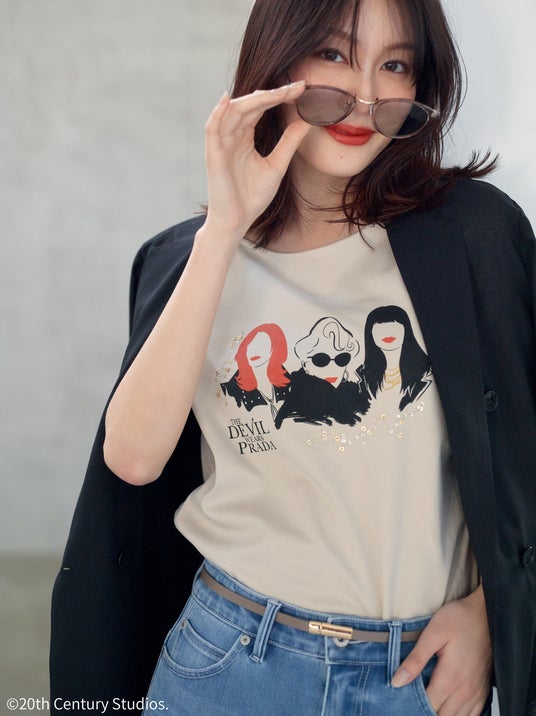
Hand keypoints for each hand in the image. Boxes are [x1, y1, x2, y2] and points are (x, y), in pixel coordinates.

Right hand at [202, 82, 311, 240]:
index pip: (260, 108)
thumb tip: (305, 121)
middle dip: (272, 94)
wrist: (237, 221)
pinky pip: (212, 128)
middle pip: (249, 105)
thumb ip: (288, 143)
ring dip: (254, 99)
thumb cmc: (252, 197)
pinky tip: (228, 99)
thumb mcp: (277, 165)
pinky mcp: (213, 155)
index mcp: (244, 137)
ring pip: (233, 111)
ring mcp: (221, 144)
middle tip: (296, 86)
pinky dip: (217, 112)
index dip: (279, 96)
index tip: (302, 88)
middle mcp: (231, 136)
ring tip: (277, 92)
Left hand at [392, 585, 491, 714]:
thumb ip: (415, 659)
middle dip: (426, 710)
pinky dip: (459, 714)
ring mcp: (477, 692)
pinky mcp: (484, 689)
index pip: (428, 706)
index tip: (402, 697)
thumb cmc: (459, 619)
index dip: (412, 705)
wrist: (487, 613)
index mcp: (450, 678)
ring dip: (442, 713)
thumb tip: (397, 682)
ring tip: (428, 703)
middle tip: (411, 699)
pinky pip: (473, 714)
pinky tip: (449, 707)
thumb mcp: (433, 633)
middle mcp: (466, 690)